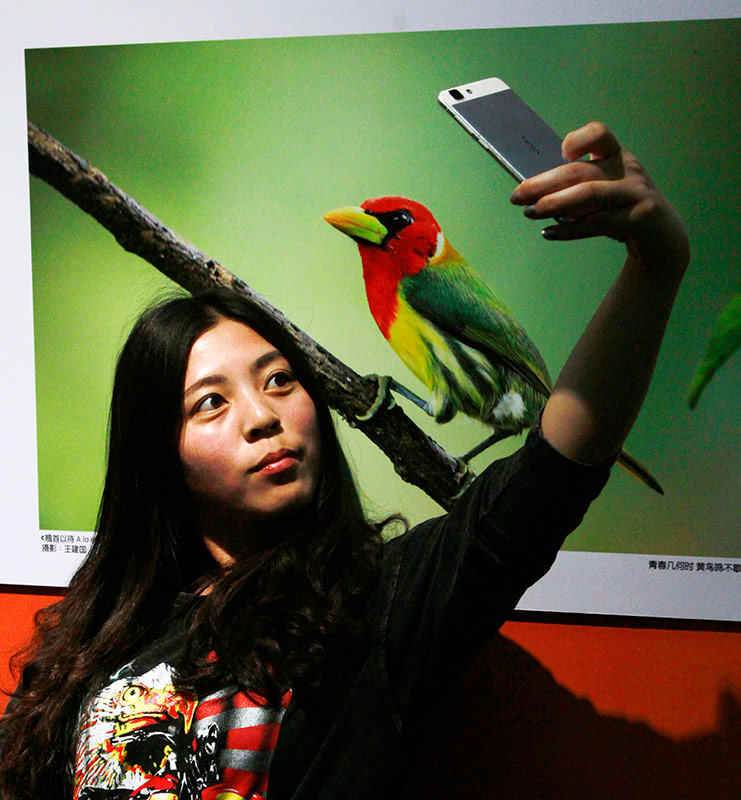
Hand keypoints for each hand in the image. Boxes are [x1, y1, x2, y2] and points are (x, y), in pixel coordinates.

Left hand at [509, 122, 689, 275]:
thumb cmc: (620, 209)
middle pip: (580, 170)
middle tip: (516, 196)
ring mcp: (636, 192)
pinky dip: (570, 229)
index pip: (599, 133)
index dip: (578, 140)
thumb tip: (531, 192)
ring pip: (590, 194)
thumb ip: (576, 187)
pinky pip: (598, 223)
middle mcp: (627, 169)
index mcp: (616, 156)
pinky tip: (547, 233)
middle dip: (543, 183)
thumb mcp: (602, 192)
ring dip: (555, 203)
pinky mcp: (640, 217)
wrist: (662, 236)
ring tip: (530, 212)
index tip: (560, 153)